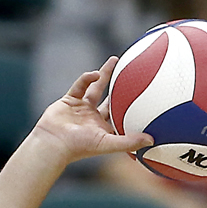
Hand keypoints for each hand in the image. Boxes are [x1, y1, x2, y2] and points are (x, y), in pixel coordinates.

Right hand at [28, 58, 152, 165]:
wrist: (53, 142)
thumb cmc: (80, 147)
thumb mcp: (108, 144)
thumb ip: (129, 142)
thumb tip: (153, 140)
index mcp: (104, 129)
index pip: (121, 117)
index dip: (132, 109)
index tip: (146, 98)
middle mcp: (93, 118)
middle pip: (111, 100)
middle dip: (121, 87)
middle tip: (133, 73)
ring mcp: (81, 108)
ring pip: (95, 88)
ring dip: (104, 74)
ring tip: (115, 60)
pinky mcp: (69, 100)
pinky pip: (80, 85)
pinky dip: (87, 78)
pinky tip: (95, 73)